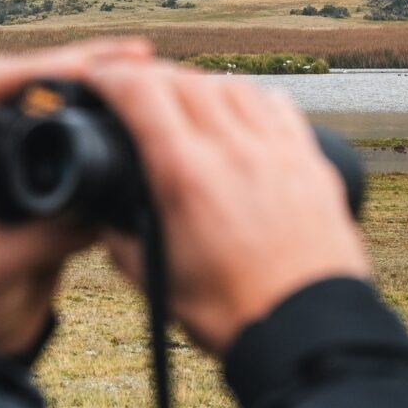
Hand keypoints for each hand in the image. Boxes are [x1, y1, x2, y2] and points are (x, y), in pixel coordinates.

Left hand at [0, 36, 152, 354]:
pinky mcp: (46, 168)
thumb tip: (86, 220)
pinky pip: (77, 125)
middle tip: (138, 55)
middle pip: (32, 79)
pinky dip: (111, 112)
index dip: (38, 71)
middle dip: (86, 62)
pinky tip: (148, 108)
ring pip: (59, 98)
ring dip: (103, 81)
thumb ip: (26, 246)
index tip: (83, 71)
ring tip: (150, 70)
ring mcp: (16, 153)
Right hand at [85, 59, 370, 357]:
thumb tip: (104, 219)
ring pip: (232, 86)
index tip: (97, 78)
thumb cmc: (234, 313)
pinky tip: (241, 114)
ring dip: (200, 85)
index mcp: (187, 175)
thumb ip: (120, 241)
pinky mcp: (311, 163)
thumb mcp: (157, 281)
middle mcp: (234, 150)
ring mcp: (277, 151)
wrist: (306, 332)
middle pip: (184, 80)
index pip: (141, 93)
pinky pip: (278, 107)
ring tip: (185, 100)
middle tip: (135, 90)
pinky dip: (251, 100)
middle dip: (150, 77)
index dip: (110, 76)